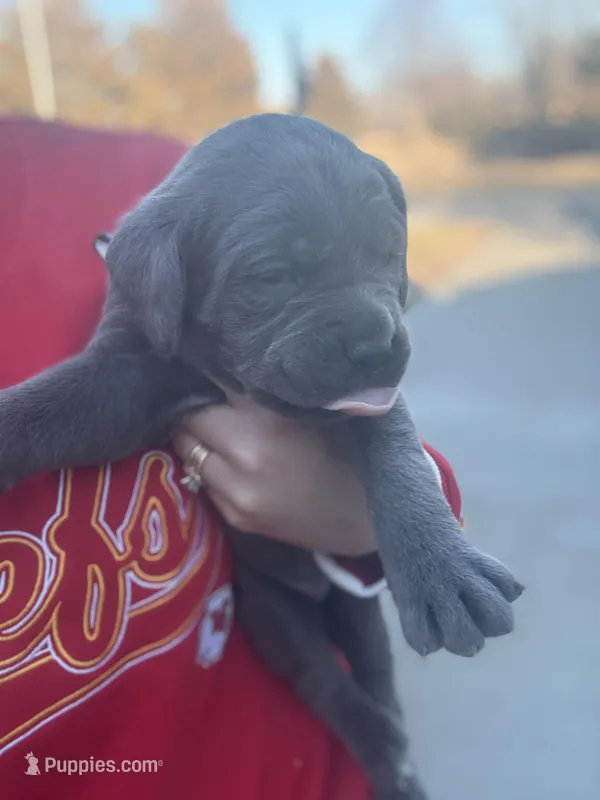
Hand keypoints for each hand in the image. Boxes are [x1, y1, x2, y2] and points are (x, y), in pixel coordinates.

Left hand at [171, 387, 376, 556]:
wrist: (367, 514)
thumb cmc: (346, 448)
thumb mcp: (307, 407)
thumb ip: (264, 390)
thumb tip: (222, 366)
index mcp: (266, 420)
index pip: (211, 386)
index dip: (211, 379)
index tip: (214, 376)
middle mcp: (243, 456)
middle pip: (189, 422)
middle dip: (198, 411)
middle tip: (214, 407)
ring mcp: (236, 493)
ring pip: (190, 455)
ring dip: (200, 442)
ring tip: (221, 436)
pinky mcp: (237, 518)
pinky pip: (206, 483)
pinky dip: (213, 470)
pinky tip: (236, 467)